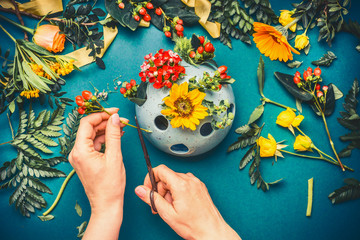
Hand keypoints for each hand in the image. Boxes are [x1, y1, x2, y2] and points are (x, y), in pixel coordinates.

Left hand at [69, 108, 127, 239]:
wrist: (106, 204)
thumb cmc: (110, 186)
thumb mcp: (115, 157)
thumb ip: (114, 134)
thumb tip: (115, 118)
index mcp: (80, 151)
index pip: (86, 123)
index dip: (101, 114)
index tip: (114, 112)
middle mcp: (76, 153)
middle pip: (88, 129)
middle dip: (105, 122)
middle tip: (121, 120)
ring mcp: (79, 157)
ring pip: (91, 136)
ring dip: (106, 130)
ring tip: (121, 127)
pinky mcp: (84, 161)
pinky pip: (93, 144)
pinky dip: (104, 139)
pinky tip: (115, 137)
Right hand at [135, 165, 240, 239]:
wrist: (212, 231)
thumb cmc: (193, 225)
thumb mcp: (167, 214)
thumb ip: (152, 199)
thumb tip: (140, 189)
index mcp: (181, 185)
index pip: (160, 170)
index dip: (151, 178)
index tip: (149, 189)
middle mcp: (190, 180)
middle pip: (167, 176)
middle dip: (160, 189)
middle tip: (159, 205)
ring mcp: (196, 182)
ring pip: (175, 179)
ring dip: (169, 191)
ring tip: (172, 207)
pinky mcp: (200, 186)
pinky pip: (184, 183)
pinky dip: (178, 191)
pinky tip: (180, 204)